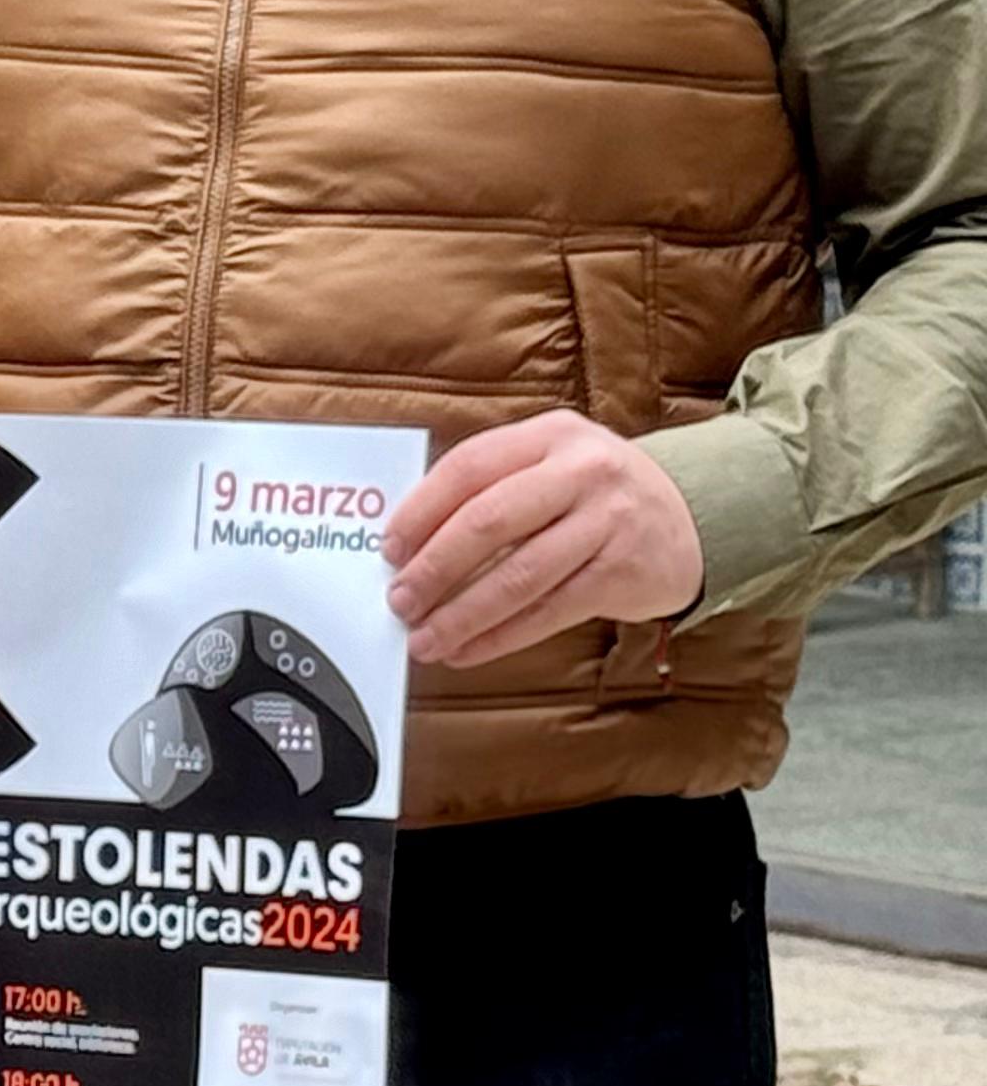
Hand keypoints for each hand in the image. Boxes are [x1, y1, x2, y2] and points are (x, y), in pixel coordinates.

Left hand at [382, 408, 701, 666]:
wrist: (696, 515)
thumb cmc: (597, 493)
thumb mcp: (552, 461)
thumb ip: (492, 486)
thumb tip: (411, 542)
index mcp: (549, 435)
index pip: (468, 468)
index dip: (421, 511)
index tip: (390, 548)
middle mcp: (581, 472)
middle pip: (488, 523)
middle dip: (434, 569)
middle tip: (400, 601)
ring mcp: (608, 522)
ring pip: (518, 576)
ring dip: (462, 614)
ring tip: (425, 638)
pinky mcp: (623, 572)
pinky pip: (549, 611)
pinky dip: (501, 636)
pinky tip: (468, 649)